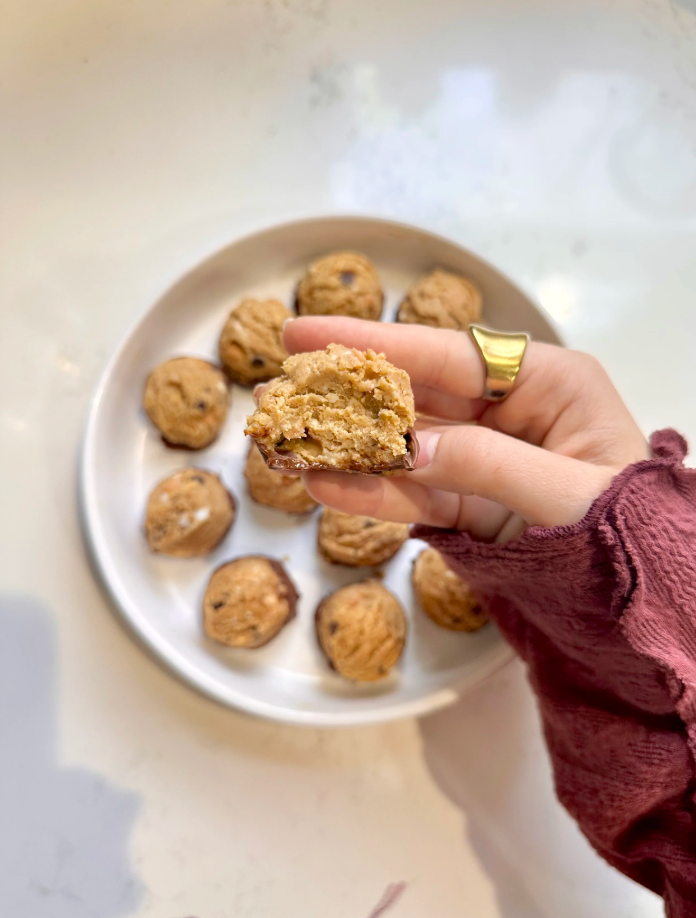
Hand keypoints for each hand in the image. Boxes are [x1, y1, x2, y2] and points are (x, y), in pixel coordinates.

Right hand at [283, 317, 648, 542]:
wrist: (645, 604)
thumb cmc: (631, 534)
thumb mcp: (565, 494)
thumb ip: (484, 464)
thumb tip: (405, 446)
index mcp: (547, 383)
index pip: (446, 352)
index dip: (374, 343)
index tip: (308, 334)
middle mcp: (511, 413)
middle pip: (414, 395)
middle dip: (349, 395)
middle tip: (284, 390)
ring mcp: (487, 460)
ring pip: (405, 448)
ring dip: (349, 450)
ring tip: (289, 446)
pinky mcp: (473, 505)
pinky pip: (414, 495)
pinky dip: (373, 494)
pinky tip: (327, 489)